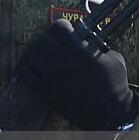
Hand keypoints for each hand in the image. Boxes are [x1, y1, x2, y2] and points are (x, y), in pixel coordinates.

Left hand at [19, 20, 137, 130]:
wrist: (108, 113)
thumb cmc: (115, 86)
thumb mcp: (115, 60)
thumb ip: (99, 46)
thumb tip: (89, 40)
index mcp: (78, 50)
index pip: (59, 27)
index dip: (61, 26)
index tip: (64, 29)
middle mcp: (61, 59)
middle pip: (44, 39)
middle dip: (50, 39)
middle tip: (55, 43)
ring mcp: (49, 74)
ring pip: (31, 52)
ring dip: (37, 50)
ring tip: (43, 53)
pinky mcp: (42, 89)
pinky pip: (23, 71)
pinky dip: (25, 65)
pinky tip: (31, 64)